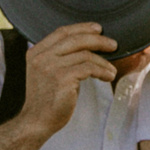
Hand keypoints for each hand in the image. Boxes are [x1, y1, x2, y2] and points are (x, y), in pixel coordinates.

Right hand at [13, 23, 119, 137]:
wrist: (36, 121)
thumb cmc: (46, 99)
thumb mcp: (46, 72)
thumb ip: (59, 57)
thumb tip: (86, 46)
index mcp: (36, 52)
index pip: (62, 32)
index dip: (82, 28)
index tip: (98, 29)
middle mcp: (42, 57)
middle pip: (75, 39)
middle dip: (98, 40)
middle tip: (113, 45)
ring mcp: (51, 67)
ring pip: (85, 55)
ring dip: (103, 61)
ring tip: (111, 70)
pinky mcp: (62, 79)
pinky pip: (89, 68)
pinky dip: (102, 71)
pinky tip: (108, 76)